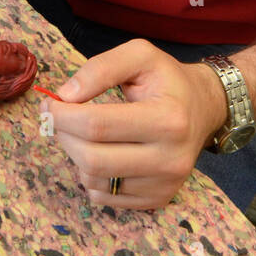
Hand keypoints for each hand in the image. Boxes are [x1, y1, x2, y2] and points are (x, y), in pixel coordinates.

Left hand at [42, 39, 227, 208]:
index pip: (97, 125)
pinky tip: (101, 153)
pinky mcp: (157, 200)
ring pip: (94, 180)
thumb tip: (65, 95)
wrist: (204, 108)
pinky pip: (104, 198)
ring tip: (83, 134)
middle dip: (64, 136)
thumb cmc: (167, 80)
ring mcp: (165, 184)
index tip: (51, 105)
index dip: (63, 115)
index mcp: (168, 118)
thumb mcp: (140, 55)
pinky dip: (90, 176)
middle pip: (92, 158)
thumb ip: (101, 68)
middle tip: (59, 119)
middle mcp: (171, 158)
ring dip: (75, 155)